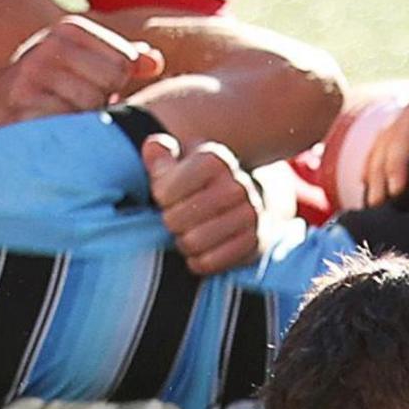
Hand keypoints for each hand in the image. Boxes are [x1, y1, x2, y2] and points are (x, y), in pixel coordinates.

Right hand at [0, 16, 163, 128]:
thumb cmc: (55, 84)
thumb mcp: (85, 61)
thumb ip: (123, 58)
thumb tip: (154, 62)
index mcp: (68, 29)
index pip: (123, 60)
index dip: (117, 82)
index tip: (93, 84)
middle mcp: (46, 47)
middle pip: (110, 82)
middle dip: (101, 99)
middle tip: (78, 102)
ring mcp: (28, 78)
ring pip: (90, 105)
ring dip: (85, 118)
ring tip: (65, 114)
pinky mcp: (18, 109)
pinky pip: (66, 125)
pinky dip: (67, 133)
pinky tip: (53, 129)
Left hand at [143, 134, 262, 274]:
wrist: (250, 200)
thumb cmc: (203, 183)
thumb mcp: (180, 163)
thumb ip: (161, 157)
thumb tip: (153, 146)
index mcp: (214, 160)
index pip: (165, 191)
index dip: (161, 198)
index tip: (168, 196)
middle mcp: (237, 185)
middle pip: (176, 219)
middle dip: (171, 222)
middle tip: (177, 219)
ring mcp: (250, 214)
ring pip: (193, 242)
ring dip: (183, 243)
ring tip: (189, 234)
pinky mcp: (255, 242)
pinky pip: (209, 262)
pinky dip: (198, 261)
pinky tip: (202, 250)